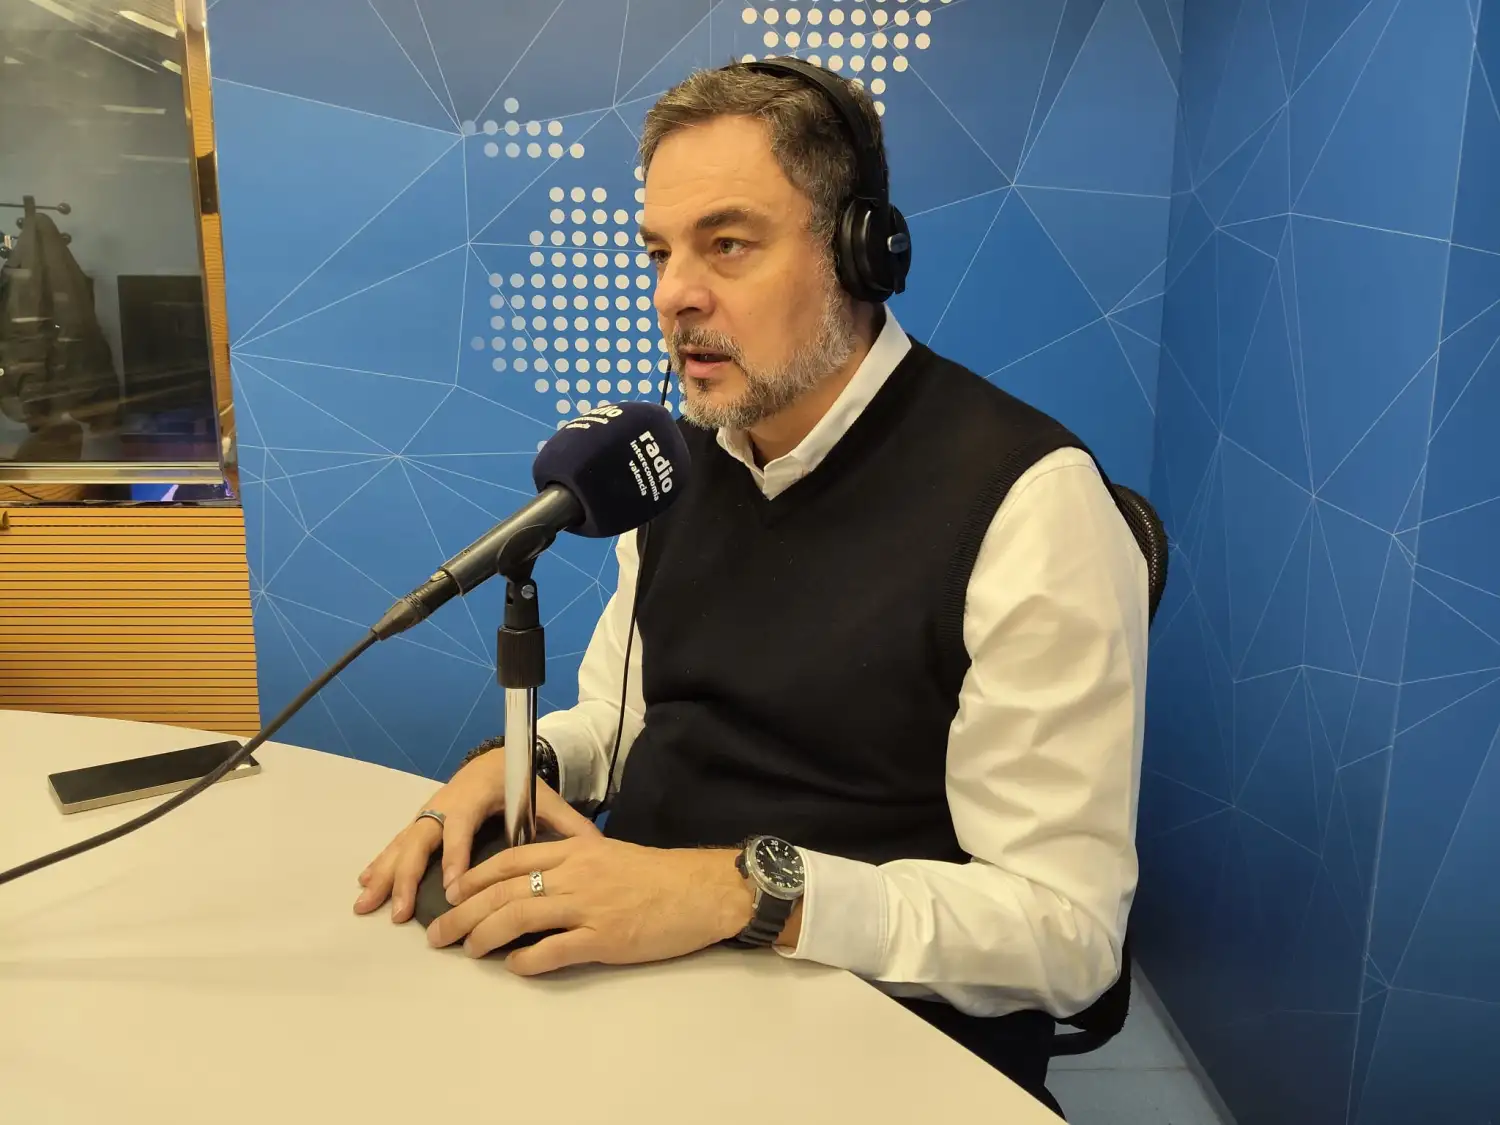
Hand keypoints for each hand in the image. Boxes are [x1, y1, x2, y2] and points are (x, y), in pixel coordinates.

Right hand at [353, 752, 599, 922]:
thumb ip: (568, 823)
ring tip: (367, 904)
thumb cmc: (519, 783)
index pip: (462, 827)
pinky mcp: (422, 821)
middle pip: (422, 839)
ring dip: (384, 874)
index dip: (455, 856)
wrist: (494, 759)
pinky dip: (380, 864)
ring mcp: (430, 812)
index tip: (452, 888)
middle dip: (407, 875)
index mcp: (476, 797)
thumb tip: (597, 847)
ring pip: (402, 843)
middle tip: (400, 911)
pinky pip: (397, 843)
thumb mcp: (545, 798)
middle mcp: (446, 804)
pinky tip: (365, 886)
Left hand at [426, 836, 754, 974]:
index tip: (453, 891)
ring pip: (519, 917)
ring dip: (484, 935)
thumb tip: (538, 883)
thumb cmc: (659, 875)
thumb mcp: (610, 855)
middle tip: (439, 932)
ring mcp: (588, 906)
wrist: (701, 889)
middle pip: (504, 890)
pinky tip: (514, 967)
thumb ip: (575, 864)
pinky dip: (528, 960)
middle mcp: (575, 874)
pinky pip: (554, 950)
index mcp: (576, 850)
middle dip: (465, 912)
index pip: (512, 857)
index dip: (476, 876)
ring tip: (466, 950)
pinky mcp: (604, 938)